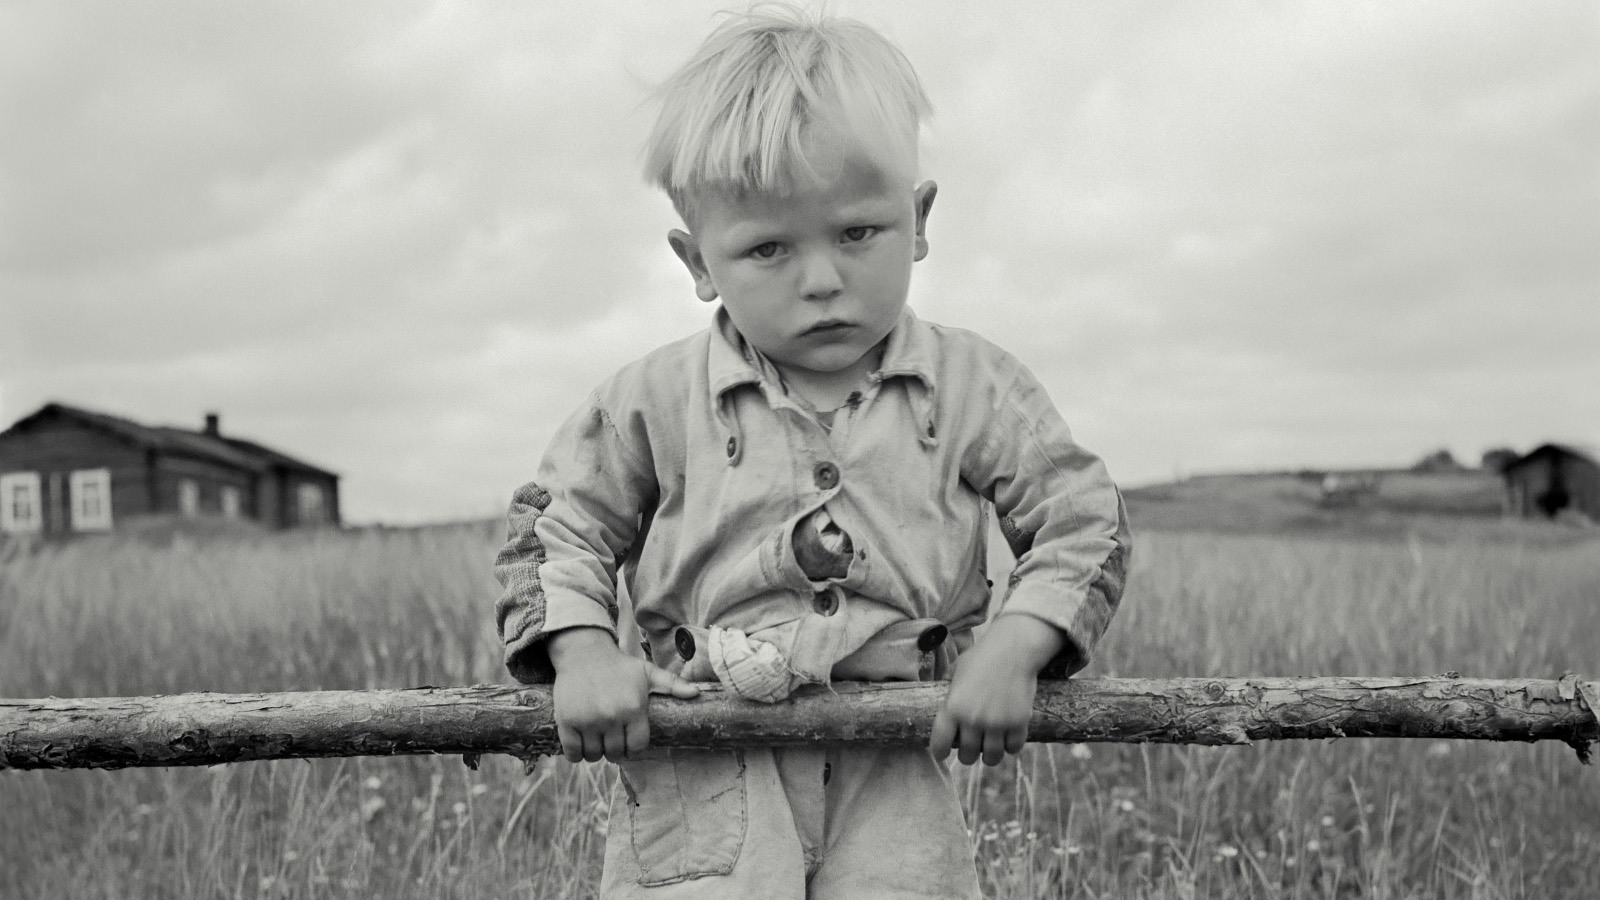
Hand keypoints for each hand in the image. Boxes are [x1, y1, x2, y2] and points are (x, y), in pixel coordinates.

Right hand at [547, 627, 699, 763]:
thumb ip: (672, 684)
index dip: (633, 746)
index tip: (628, 739)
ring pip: (594, 755)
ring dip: (596, 752)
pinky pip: (573, 753)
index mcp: (634, 708)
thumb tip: (696, 693)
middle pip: (615, 753)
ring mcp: (588, 720)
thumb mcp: (647, 672)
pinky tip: (581, 743)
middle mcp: (612, 716)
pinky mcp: (567, 722)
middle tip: (611, 738)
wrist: (584, 653)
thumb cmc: (619, 666)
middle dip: (615, 749)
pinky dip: (577, 754)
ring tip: (597, 739)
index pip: (637, 746)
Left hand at [928, 615, 1062, 765]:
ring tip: (990, 749)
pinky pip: (1013, 748)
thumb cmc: (982, 658)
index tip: (943, 752)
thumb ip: (952, 696)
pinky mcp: (1019, 722)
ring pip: (992, 757)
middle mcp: (973, 719)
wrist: (1013, 649)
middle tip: (971, 749)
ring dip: (990, 755)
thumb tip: (946, 712)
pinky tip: (1008, 739)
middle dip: (968, 754)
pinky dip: (1010, 746)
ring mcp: (997, 723)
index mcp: (953, 707)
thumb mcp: (958, 674)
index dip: (940, 751)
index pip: (940, 744)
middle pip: (967, 756)